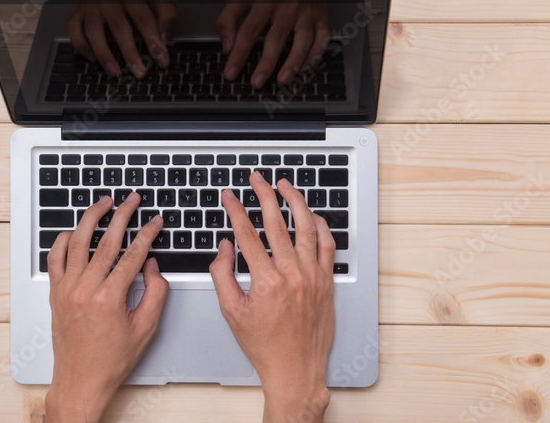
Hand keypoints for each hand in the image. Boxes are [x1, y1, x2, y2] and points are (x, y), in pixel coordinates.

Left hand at [45, 194, 167, 422]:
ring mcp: (67, 289)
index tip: (156, 221)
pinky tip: (74, 230)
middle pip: (107, 241)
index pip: (133, 254)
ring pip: (78, 242)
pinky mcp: (55, 293)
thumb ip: (154, 292)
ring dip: (92, 218)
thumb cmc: (111, 360)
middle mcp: (85, 289)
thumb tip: (151, 266)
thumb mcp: (146, 328)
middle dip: (123, 215)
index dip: (148, 233)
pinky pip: (55, 258)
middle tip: (133, 200)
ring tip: (104, 203)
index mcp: (110, 298)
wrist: (81, 381)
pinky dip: (63, 240)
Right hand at [67, 0, 178, 78]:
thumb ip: (165, 12)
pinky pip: (74, 31)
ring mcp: (90, 4)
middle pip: (119, 28)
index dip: (154, 42)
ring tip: (115, 71)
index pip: (144, 19)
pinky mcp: (78, 10)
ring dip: (105, 55)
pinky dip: (82, 46)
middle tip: (140, 72)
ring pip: (94, 32)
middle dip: (131, 54)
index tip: (162, 59)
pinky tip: (93, 57)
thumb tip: (164, 36)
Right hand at [210, 174, 334, 422]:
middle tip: (257, 179)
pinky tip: (311, 215)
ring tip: (285, 186)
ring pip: (306, 227)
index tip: (230, 197)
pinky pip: (327, 245)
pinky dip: (320, 226)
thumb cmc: (265, 346)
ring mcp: (313, 276)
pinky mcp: (327, 282)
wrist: (296, 370)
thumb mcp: (232, 312)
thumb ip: (222, 275)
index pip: (247, 234)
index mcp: (266, 281)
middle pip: (277, 222)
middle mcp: (292, 274)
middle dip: (264, 195)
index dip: (236, 210)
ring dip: (295, 202)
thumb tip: (224, 247)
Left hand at [216, 0, 330, 88]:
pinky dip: (315, 54)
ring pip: (303, 41)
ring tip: (282, 80)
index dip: (239, 54)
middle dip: (265, 64)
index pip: (249, 31)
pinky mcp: (321, 16)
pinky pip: (323, 38)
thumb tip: (227, 47)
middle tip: (256, 82)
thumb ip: (228, 20)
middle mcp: (287, 6)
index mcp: (265, 0)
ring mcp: (306, 12)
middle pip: (276, 39)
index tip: (231, 71)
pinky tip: (304, 66)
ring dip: (293, 63)